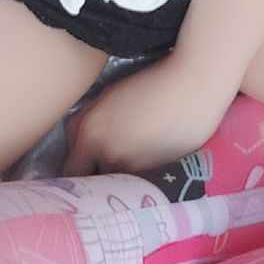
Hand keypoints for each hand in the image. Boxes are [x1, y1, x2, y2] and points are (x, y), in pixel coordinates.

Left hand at [62, 56, 236, 176]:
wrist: (194, 86)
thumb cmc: (151, 82)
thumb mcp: (110, 96)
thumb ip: (88, 120)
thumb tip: (81, 139)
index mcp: (90, 135)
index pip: (70, 170)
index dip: (72, 171)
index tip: (77, 169)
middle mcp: (107, 157)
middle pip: (92, 181)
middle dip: (94, 177)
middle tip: (100, 168)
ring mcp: (133, 168)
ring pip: (117, 181)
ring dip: (118, 175)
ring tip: (131, 158)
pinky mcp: (157, 174)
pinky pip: (138, 180)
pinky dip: (139, 173)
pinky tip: (150, 156)